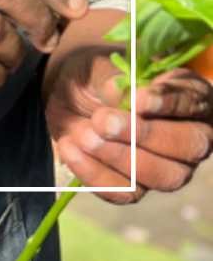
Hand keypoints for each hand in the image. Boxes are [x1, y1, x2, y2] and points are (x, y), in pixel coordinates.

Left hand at [45, 50, 212, 203]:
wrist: (68, 97)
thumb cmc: (95, 77)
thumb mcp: (99, 67)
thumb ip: (113, 78)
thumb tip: (120, 92)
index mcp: (189, 96)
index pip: (192, 102)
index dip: (168, 103)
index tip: (137, 98)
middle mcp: (189, 135)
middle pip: (188, 146)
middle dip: (144, 135)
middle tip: (103, 121)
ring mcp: (168, 166)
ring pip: (164, 176)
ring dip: (121, 157)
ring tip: (84, 135)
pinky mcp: (137, 186)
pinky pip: (126, 192)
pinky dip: (96, 174)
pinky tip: (70, 149)